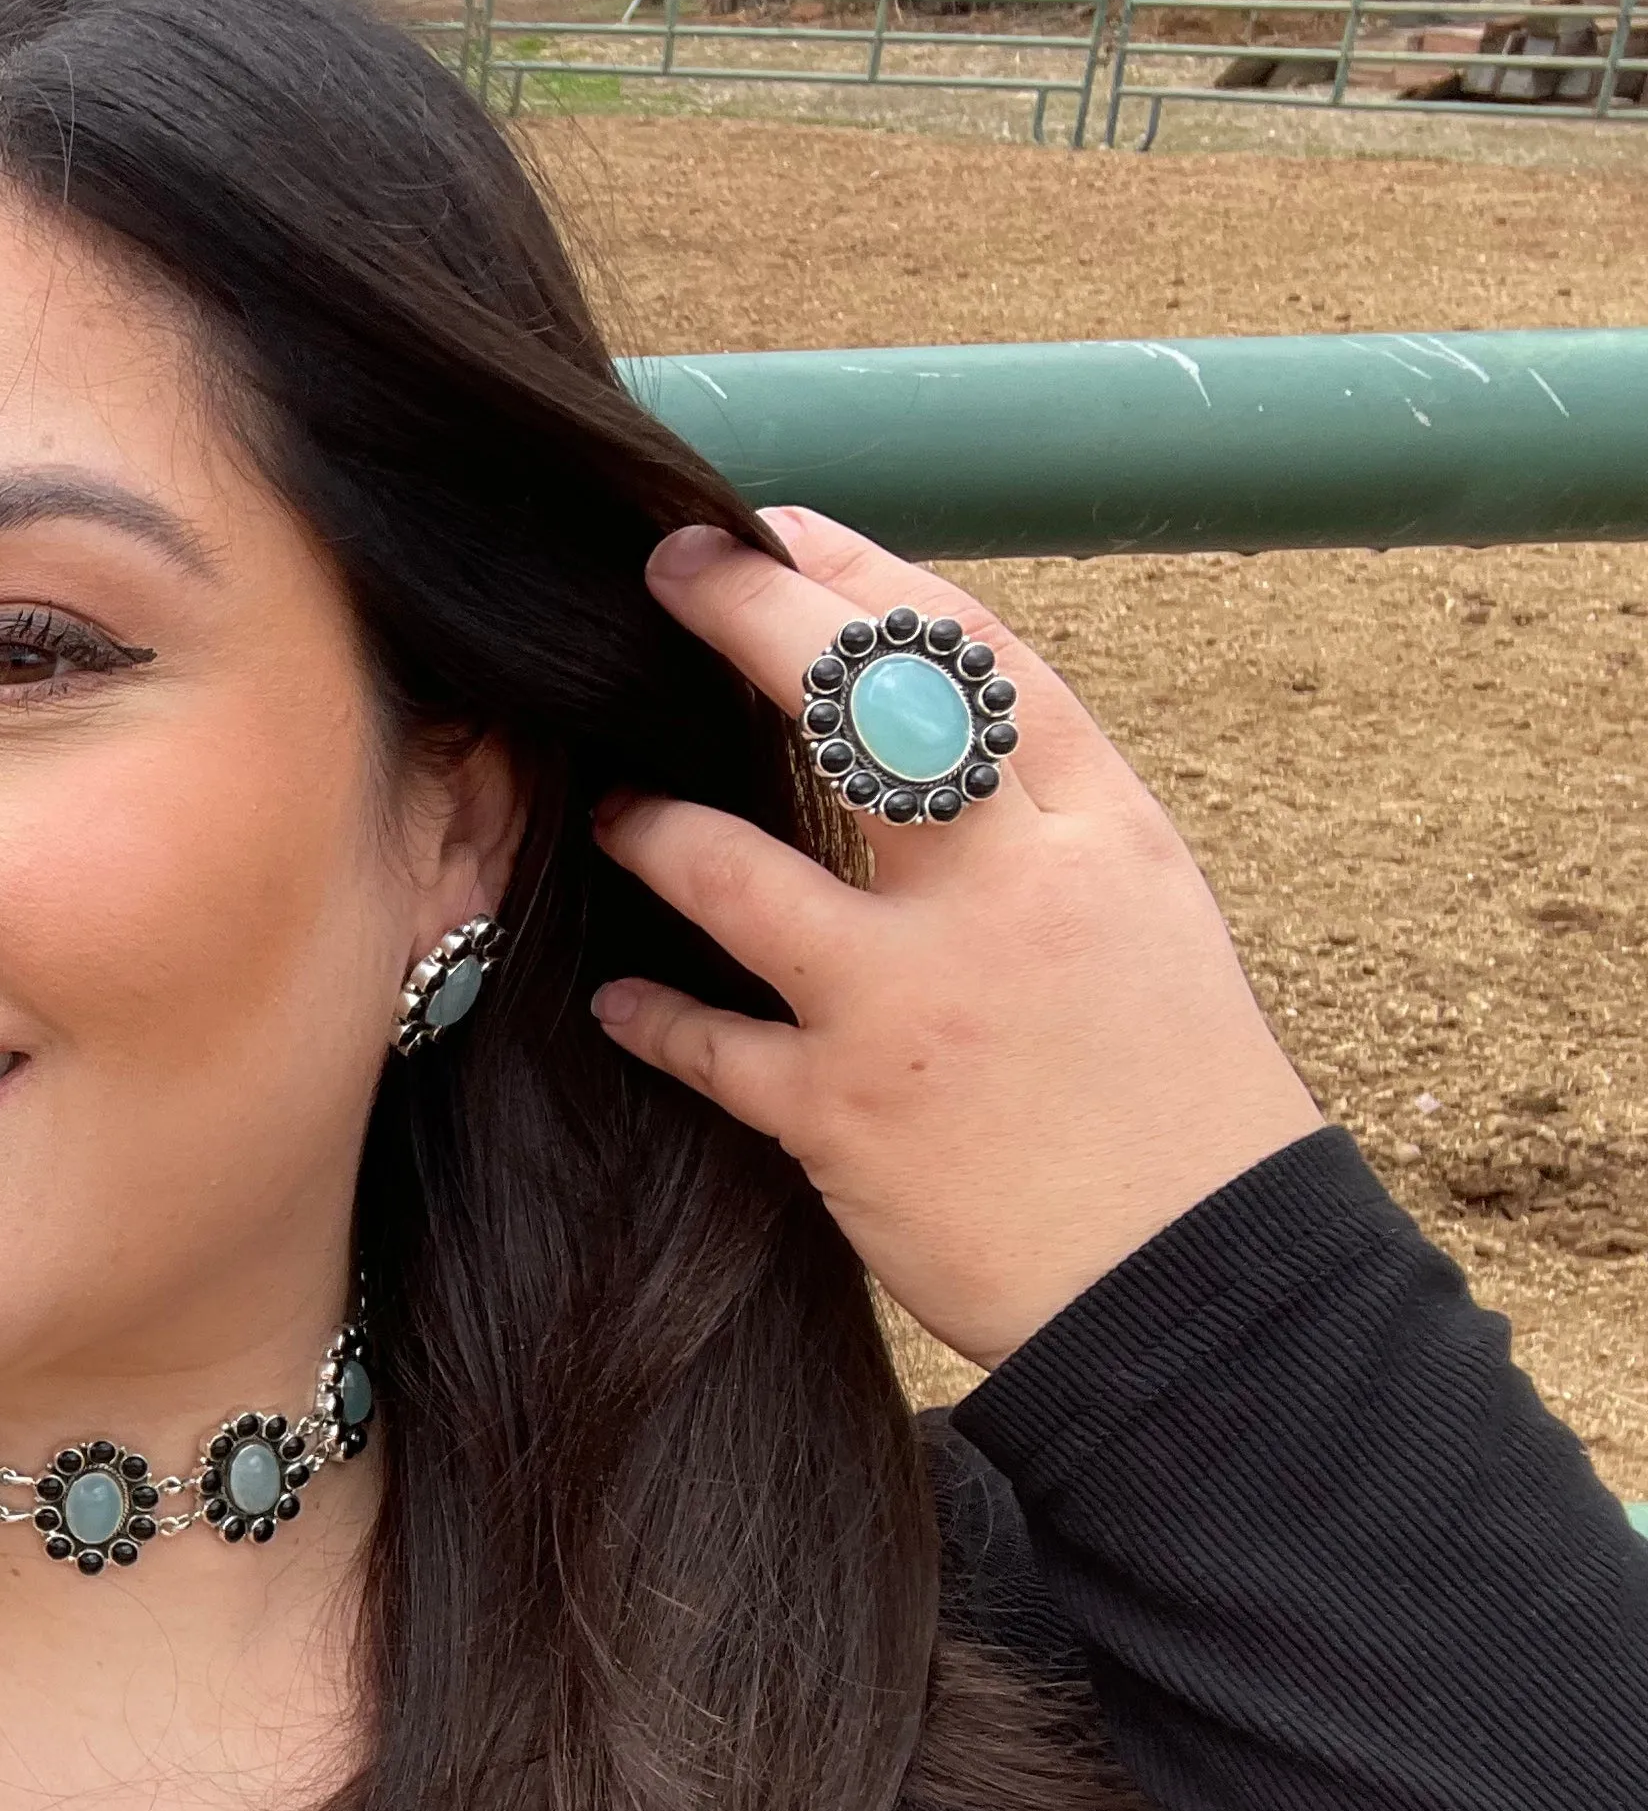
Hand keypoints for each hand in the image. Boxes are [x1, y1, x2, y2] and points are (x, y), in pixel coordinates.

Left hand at [590, 509, 1322, 1371]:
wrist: (1198, 1282)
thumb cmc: (1175, 1101)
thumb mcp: (1148, 922)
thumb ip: (1041, 830)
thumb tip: (919, 738)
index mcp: (1101, 839)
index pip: (977, 661)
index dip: (867, 579)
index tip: (784, 528)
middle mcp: (1006, 897)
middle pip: (859, 713)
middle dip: (751, 617)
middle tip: (668, 571)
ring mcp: (913, 1004)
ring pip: (735, 869)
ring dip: (655, 826)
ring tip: (612, 807)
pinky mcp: (841, 1115)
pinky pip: (702, 1041)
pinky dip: (648, 1014)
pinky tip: (611, 998)